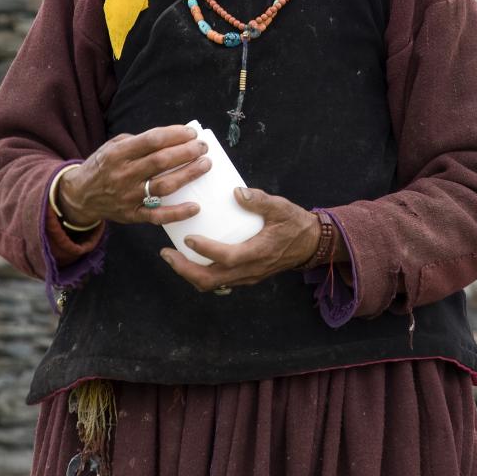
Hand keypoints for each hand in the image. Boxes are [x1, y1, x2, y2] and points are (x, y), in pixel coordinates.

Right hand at [57, 125, 209, 228]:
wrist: (79, 195)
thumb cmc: (103, 165)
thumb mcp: (113, 145)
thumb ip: (139, 140)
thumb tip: (173, 136)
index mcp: (118, 153)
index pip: (152, 140)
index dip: (175, 135)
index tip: (191, 133)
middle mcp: (123, 174)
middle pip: (160, 162)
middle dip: (186, 152)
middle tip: (203, 148)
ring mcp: (128, 196)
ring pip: (163, 186)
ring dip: (187, 175)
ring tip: (205, 165)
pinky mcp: (132, 215)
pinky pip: (157, 216)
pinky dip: (177, 213)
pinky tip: (195, 207)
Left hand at [159, 187, 321, 290]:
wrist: (310, 244)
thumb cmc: (294, 224)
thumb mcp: (280, 207)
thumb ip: (259, 200)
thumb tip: (236, 191)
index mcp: (258, 252)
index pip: (227, 258)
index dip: (206, 250)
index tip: (188, 238)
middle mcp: (250, 270)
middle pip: (211, 280)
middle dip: (185, 270)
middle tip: (166, 254)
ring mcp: (247, 276)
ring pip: (213, 284)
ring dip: (189, 274)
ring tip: (172, 257)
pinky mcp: (245, 276)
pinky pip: (219, 281)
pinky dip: (201, 273)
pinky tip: (191, 258)